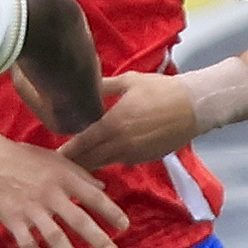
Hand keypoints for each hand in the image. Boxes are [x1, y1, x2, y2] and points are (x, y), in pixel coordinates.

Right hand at [0, 132, 130, 247]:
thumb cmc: (24, 157)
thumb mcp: (56, 159)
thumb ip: (80, 173)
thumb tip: (102, 185)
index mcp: (63, 177)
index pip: (93, 196)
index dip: (111, 211)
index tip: (124, 226)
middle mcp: (50, 194)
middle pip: (78, 221)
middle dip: (98, 239)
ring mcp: (31, 209)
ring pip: (54, 237)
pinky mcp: (13, 220)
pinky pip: (27, 244)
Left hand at [57, 69, 199, 169]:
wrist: (195, 107)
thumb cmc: (161, 90)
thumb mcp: (129, 81)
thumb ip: (103, 86)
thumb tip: (82, 84)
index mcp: (113, 124)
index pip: (82, 143)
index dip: (66, 152)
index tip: (52, 157)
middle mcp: (120, 144)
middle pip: (89, 160)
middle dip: (74, 163)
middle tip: (58, 166)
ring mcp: (133, 154)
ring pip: (104, 164)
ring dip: (90, 165)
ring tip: (76, 165)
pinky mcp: (144, 159)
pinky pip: (120, 162)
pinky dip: (110, 161)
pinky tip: (104, 156)